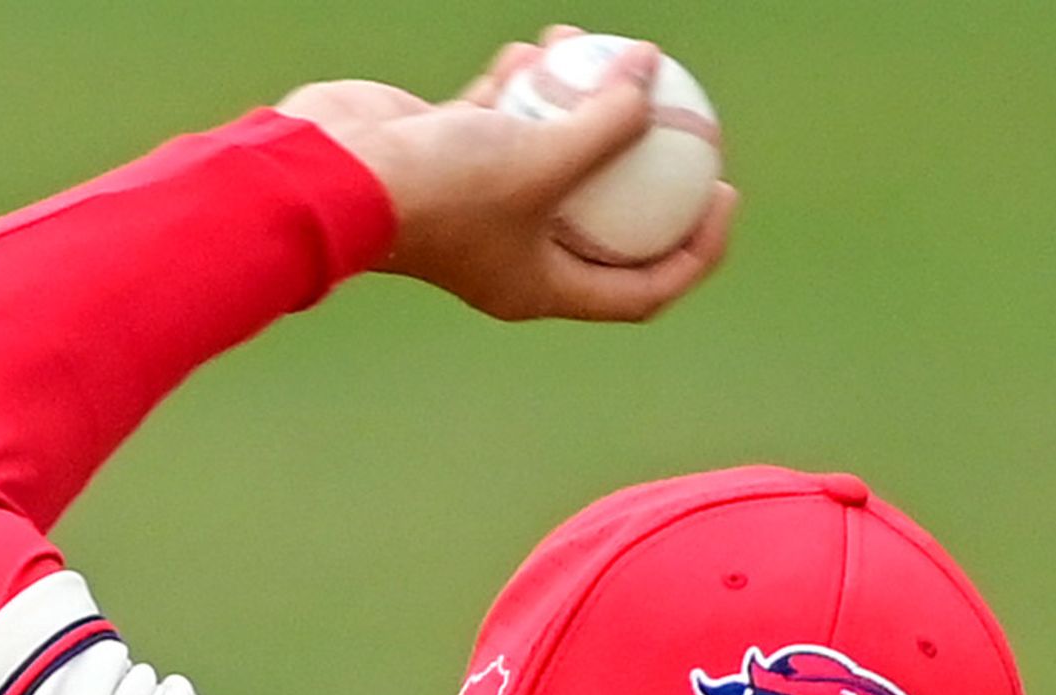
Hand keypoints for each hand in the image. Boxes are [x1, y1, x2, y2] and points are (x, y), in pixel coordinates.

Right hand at [279, 32, 733, 322]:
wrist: (333, 174)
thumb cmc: (439, 188)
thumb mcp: (541, 160)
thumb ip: (606, 123)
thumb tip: (651, 74)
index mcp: (542, 287)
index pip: (642, 287)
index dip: (695, 249)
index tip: (723, 191)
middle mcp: (515, 252)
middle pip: (607, 216)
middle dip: (646, 165)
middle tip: (686, 116)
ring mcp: (482, 203)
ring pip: (553, 152)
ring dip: (579, 100)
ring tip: (592, 47)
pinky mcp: (451, 156)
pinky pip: (506, 119)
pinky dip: (524, 85)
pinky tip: (536, 46)